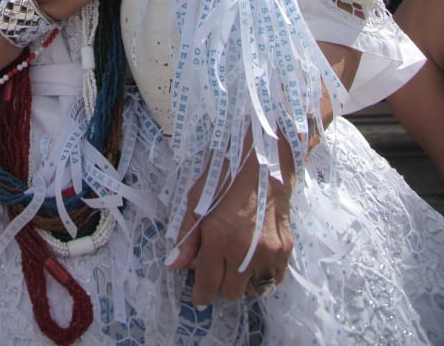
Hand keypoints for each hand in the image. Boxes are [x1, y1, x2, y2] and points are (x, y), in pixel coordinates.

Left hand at [168, 144, 294, 305]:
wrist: (264, 163)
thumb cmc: (226, 178)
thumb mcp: (198, 200)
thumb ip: (187, 236)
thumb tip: (174, 265)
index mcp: (218, 237)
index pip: (207, 283)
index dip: (201, 294)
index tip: (199, 295)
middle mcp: (243, 250)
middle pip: (230, 292)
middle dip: (221, 282)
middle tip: (219, 263)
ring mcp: (267, 253)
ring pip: (251, 289)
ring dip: (242, 279)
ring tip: (238, 257)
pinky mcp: (285, 251)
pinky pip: (272, 280)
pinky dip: (263, 274)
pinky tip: (256, 256)